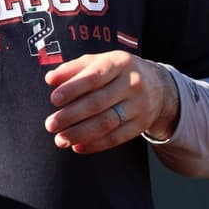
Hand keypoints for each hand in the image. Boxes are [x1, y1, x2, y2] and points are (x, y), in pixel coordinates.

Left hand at [43, 51, 179, 153]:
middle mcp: (132, 84)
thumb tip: (50, 79)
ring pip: (107, 123)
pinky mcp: (142, 124)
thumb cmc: (116, 71)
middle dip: (71, 116)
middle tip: (50, 124)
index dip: (72, 89)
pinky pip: (117, 137)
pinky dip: (96, 144)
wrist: (158, 86)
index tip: (53, 100)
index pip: (93, 77)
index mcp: (118, 63)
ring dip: (80, 133)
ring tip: (60, 139)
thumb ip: (73, 68)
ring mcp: (139, 106)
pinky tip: (78, 147)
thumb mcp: (98, 62)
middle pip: (98, 102)